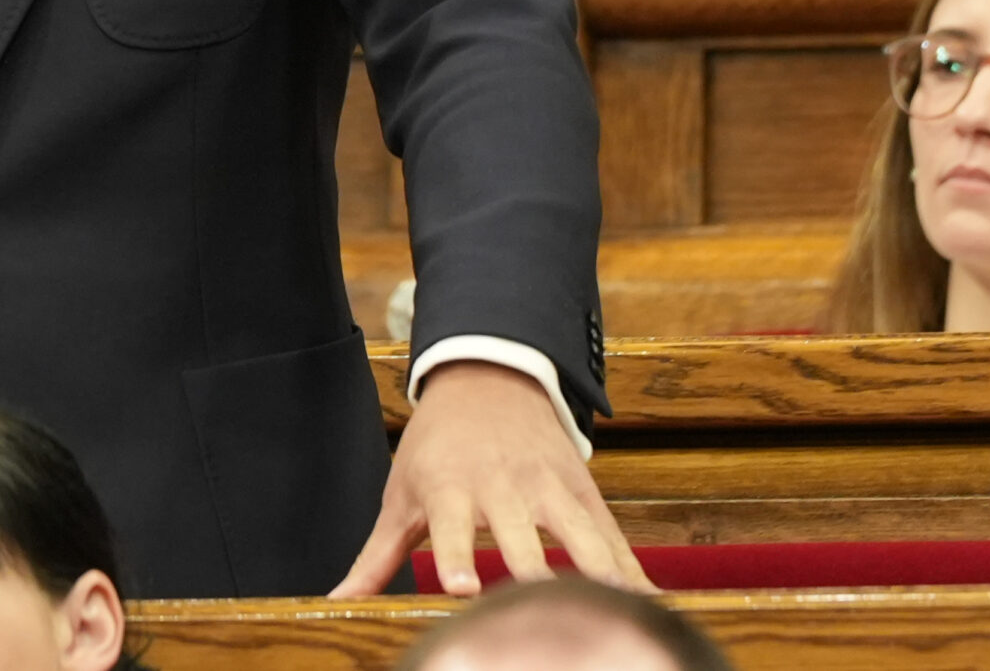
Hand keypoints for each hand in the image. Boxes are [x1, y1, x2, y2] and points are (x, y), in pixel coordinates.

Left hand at [331, 360, 649, 597]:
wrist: (489, 376)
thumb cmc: (435, 446)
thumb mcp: (401, 493)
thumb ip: (375, 556)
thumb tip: (337, 603)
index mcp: (452, 487)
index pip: (451, 526)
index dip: (454, 555)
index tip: (460, 587)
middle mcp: (504, 487)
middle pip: (523, 536)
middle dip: (534, 572)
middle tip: (545, 609)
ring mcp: (550, 489)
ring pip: (581, 535)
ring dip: (599, 573)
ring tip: (619, 614)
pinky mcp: (583, 493)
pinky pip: (613, 537)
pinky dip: (633, 570)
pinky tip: (653, 605)